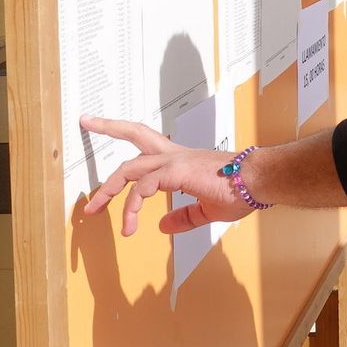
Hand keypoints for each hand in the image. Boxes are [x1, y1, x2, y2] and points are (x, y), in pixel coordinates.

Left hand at [79, 115, 251, 236]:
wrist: (260, 181)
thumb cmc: (242, 191)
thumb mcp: (207, 209)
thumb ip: (183, 217)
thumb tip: (162, 226)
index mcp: (182, 161)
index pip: (149, 142)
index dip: (127, 133)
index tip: (109, 126)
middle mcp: (176, 155)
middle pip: (136, 134)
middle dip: (109, 127)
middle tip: (86, 121)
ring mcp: (175, 161)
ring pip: (130, 167)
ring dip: (108, 189)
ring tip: (94, 209)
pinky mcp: (177, 171)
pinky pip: (144, 187)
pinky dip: (133, 205)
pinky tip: (132, 223)